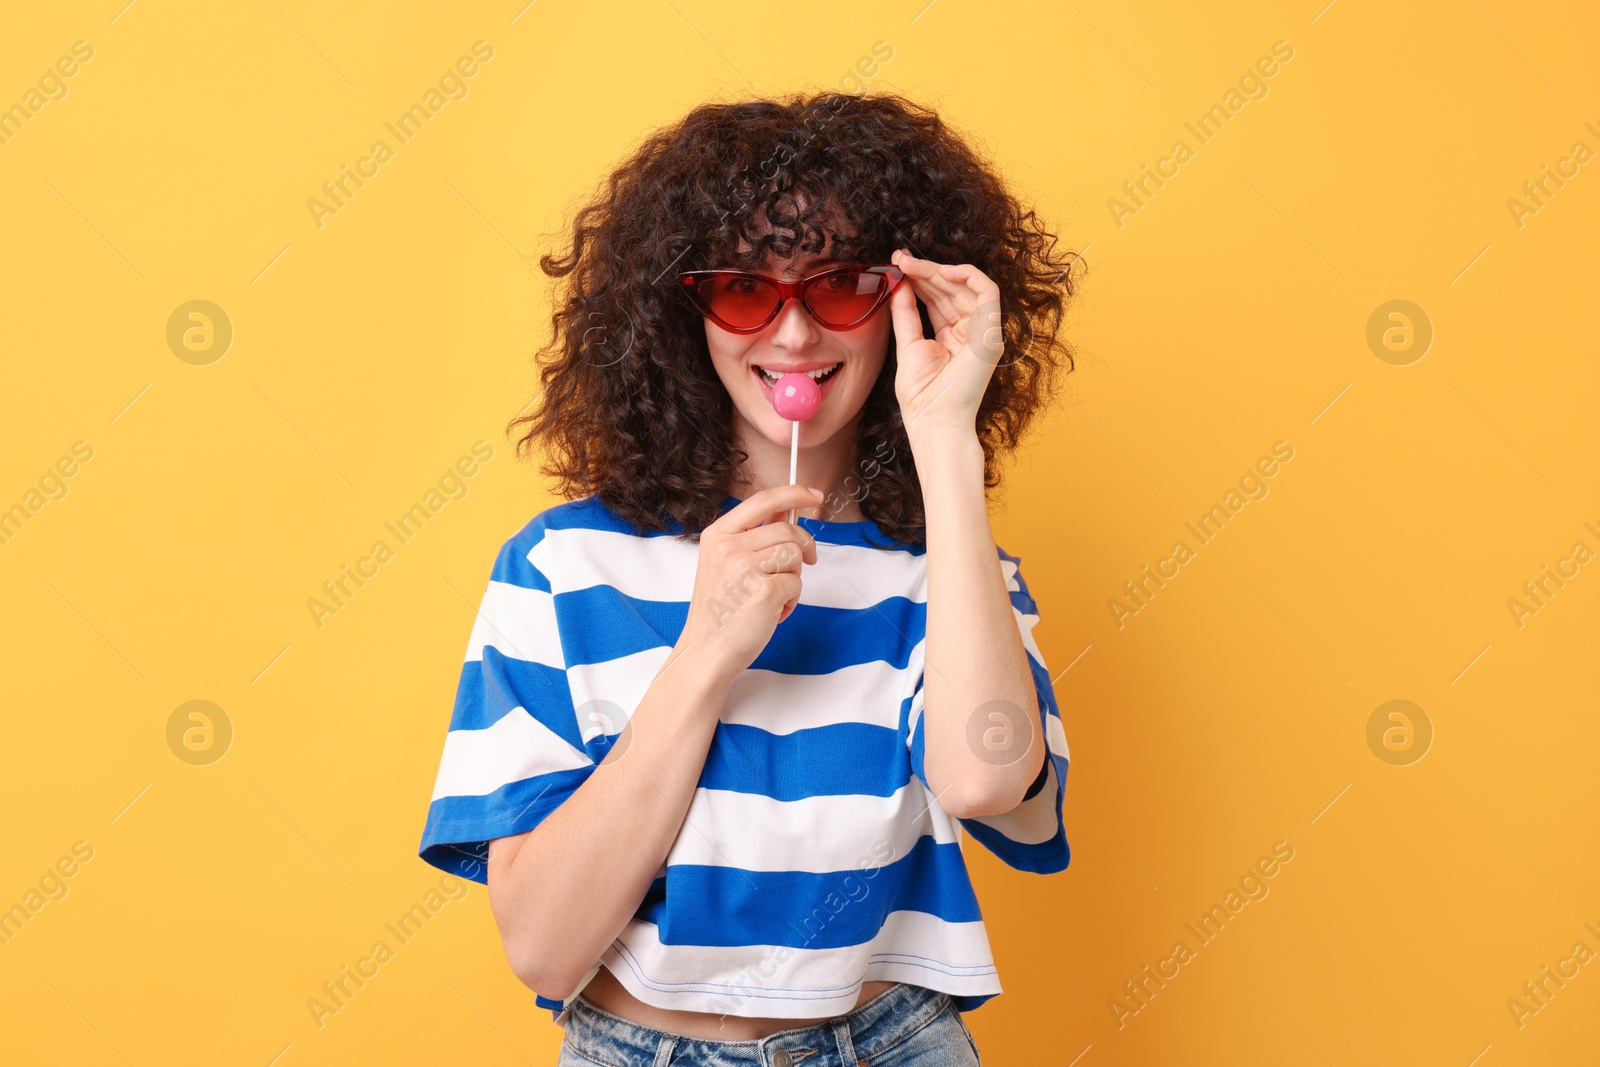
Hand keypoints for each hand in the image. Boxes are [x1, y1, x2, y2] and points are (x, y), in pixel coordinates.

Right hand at [674, 484, 821, 680]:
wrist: (708, 650)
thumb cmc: (721, 611)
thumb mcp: (725, 563)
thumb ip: (752, 537)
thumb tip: (787, 512)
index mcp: (718, 535)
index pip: (763, 499)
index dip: (793, 493)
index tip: (814, 494)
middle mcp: (728, 546)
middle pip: (787, 529)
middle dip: (804, 547)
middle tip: (806, 563)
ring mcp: (745, 568)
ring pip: (795, 554)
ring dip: (794, 577)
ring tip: (774, 596)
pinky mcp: (764, 591)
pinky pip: (797, 582)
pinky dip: (791, 600)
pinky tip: (772, 612)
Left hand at [888, 248, 1004, 440]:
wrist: (933, 420)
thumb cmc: (921, 395)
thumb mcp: (907, 345)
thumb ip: (905, 314)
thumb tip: (899, 284)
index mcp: (951, 336)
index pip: (937, 298)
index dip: (919, 279)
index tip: (896, 264)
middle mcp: (969, 332)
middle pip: (950, 290)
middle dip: (924, 270)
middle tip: (899, 259)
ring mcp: (982, 332)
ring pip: (966, 286)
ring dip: (938, 270)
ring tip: (911, 264)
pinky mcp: (990, 334)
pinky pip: (989, 293)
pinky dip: (970, 275)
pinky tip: (943, 270)